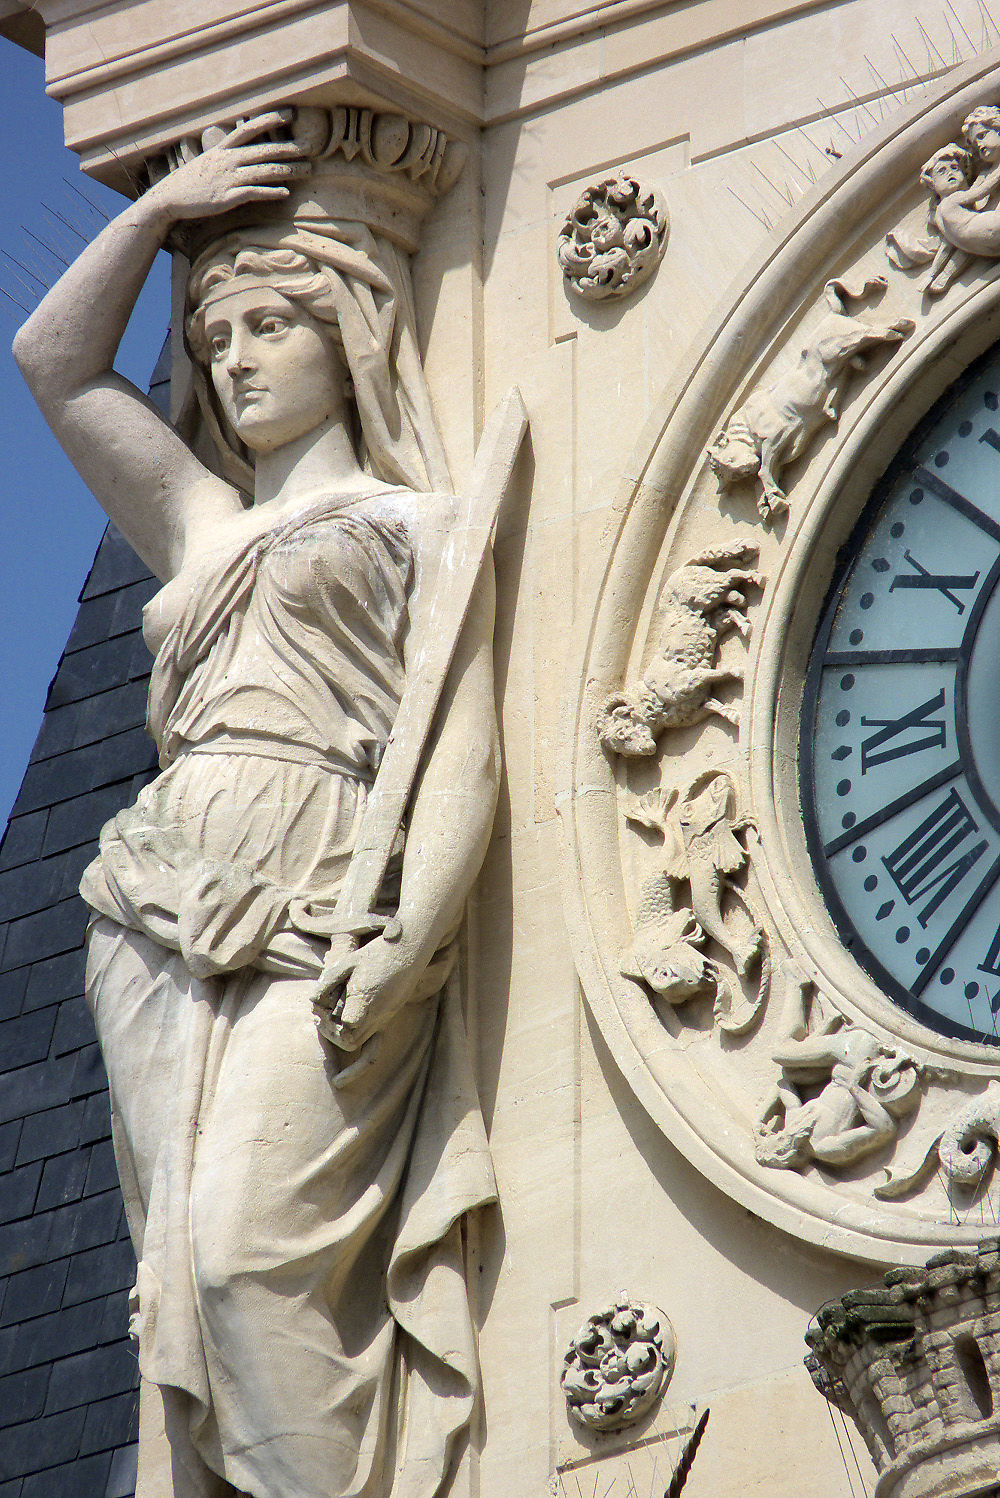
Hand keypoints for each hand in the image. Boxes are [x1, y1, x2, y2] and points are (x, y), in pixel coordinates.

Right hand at [143, 112, 310, 224]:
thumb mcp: (209, 161)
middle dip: (289, 148)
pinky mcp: (227, 198)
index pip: (249, 128)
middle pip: (263, 150)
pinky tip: (285, 192)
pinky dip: (271, 193)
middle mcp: (227, 160)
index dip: (270, 119)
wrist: (169, 198)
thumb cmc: (191, 181)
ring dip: (288, 171)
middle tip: (310, 147)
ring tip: (307, 170)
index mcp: (223, 149)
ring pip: (263, 171)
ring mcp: (228, 179)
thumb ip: (227, 155)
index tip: (290, 113)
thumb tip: (245, 151)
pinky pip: (253, 193)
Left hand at [317, 929, 432, 1052]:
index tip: (321, 1011)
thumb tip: (313, 1001)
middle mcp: (377, 1013)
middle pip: (351, 1042)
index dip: (330, 1024)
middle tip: (322, 1016)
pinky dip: (359, 1032)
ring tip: (335, 1014)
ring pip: (361, 1040)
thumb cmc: (376, 953)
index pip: (345, 1028)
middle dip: (333, 1033)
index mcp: (365, 999)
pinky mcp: (391, 1014)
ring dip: (345, 1033)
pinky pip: (373, 1034)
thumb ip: (328, 983)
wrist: (408, 950)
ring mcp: (386, 1016)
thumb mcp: (348, 962)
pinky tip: (351, 1023)